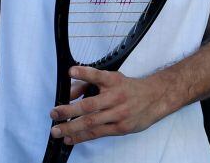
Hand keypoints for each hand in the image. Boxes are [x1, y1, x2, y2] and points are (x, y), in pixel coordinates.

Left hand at [48, 66, 172, 145]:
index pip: (97, 75)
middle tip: (53, 113)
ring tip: (57, 130)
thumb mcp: (111, 79)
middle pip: (89, 105)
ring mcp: (119, 114)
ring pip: (92, 122)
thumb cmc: (128, 88)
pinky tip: (70, 138)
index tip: (71, 71)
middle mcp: (116, 97)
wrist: (155, 98)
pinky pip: (98, 133)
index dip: (84, 72)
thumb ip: (89, 83)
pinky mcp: (121, 128)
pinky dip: (82, 137)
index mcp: (112, 81)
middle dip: (69, 110)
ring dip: (72, 127)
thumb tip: (69, 92)